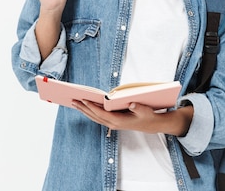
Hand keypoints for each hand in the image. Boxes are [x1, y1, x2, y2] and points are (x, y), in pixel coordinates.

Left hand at [71, 100, 192, 135]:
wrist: (152, 124)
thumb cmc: (148, 116)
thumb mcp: (145, 111)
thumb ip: (138, 107)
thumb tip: (131, 104)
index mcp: (118, 121)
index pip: (101, 114)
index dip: (91, 107)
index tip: (83, 100)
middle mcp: (113, 124)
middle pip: (94, 116)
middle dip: (83, 108)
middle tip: (72, 100)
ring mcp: (112, 124)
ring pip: (95, 117)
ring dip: (85, 111)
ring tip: (75, 103)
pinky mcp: (113, 122)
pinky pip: (99, 117)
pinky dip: (91, 112)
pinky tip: (86, 107)